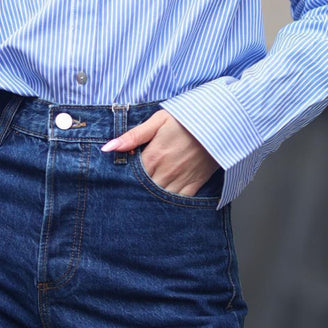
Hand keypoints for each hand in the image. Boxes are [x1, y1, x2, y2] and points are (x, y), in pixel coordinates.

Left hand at [101, 109, 218, 196]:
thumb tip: (108, 148)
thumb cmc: (187, 120)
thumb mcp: (158, 120)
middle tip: (122, 195)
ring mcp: (180, 180)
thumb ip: (133, 136)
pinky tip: (160, 208)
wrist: (219, 124)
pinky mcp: (193, 185)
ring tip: (138, 204)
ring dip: (148, 201)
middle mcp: (165, 172)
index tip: (112, 181)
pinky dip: (168, 206)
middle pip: (142, 190)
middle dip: (132, 192)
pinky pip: (178, 203)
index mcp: (153, 156)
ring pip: (158, 200)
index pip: (130, 175)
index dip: (120, 179)